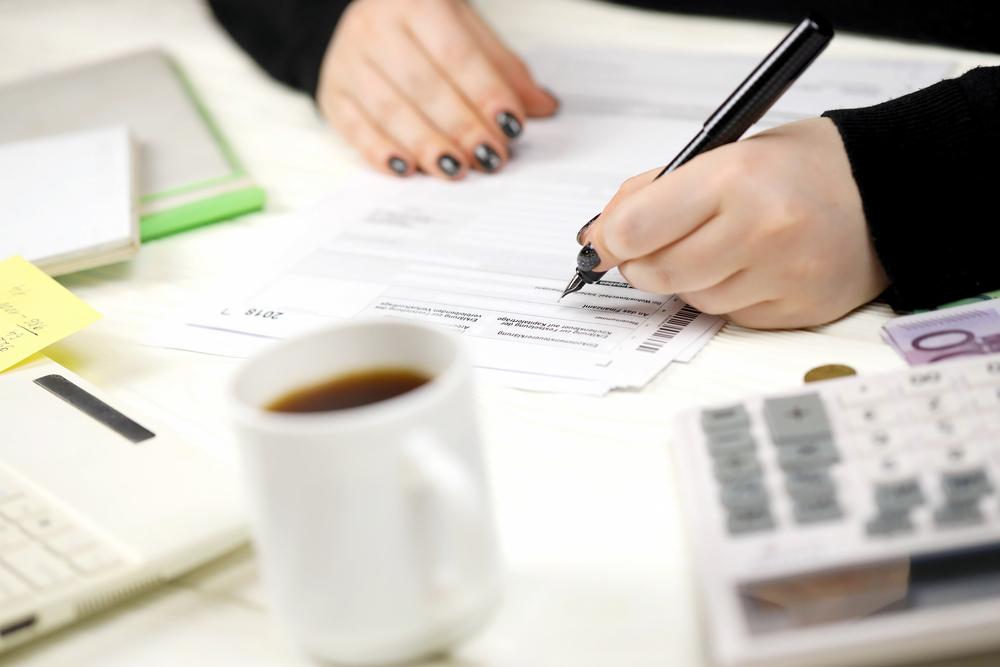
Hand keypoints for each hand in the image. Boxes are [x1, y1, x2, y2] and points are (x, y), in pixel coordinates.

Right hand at [316, 0, 558, 179]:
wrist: (356, 17)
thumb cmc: (422, 26)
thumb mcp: (465, 29)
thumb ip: (501, 68)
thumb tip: (542, 107)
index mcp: (417, 1)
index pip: (456, 54)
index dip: (485, 93)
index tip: (511, 126)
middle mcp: (377, 27)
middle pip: (424, 86)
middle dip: (461, 127)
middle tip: (491, 157)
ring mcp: (349, 61)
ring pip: (390, 110)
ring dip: (426, 145)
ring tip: (456, 168)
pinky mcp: (332, 92)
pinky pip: (355, 128)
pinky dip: (381, 152)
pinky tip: (407, 169)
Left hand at [578, 117, 888, 328]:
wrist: (881, 191)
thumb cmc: (795, 168)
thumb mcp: (723, 154)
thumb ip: (656, 193)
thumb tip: (599, 237)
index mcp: (732, 177)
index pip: (635, 230)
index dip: (609, 241)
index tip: (605, 243)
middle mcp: (758, 229)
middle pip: (657, 273)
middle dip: (641, 264)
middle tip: (651, 248)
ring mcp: (781, 275)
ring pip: (691, 300)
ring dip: (686, 281)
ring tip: (717, 247)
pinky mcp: (795, 310)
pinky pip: (729, 316)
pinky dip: (724, 297)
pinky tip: (749, 268)